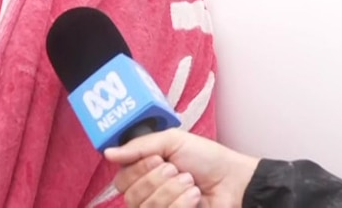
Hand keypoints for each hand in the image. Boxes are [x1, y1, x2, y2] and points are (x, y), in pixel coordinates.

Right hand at [104, 129, 259, 207]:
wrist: (234, 181)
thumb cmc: (206, 158)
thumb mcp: (171, 141)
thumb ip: (138, 147)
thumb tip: (107, 152)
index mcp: (143, 173)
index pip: (121, 180)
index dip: (137, 170)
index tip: (158, 159)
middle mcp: (147, 194)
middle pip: (130, 196)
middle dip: (157, 179)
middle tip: (176, 170)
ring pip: (147, 207)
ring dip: (172, 191)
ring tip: (190, 183)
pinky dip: (182, 204)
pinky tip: (195, 198)